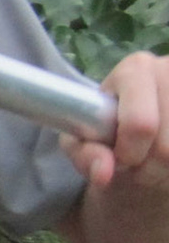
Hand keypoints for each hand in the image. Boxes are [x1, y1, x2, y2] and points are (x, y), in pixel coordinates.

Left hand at [62, 51, 168, 190]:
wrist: (140, 130)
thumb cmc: (107, 130)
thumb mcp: (82, 140)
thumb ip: (86, 154)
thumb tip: (103, 173)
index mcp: (135, 69)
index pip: (140, 124)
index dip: (128, 153)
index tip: (119, 159)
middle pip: (166, 147)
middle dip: (147, 168)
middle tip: (137, 165)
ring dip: (165, 171)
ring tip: (152, 164)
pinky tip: (168, 162)